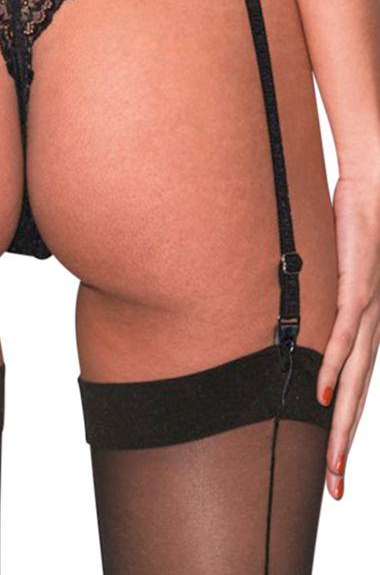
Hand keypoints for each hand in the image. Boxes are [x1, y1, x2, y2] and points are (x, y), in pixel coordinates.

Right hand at [317, 175, 379, 499]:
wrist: (378, 185)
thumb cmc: (357, 222)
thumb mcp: (336, 270)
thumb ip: (324, 297)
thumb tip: (300, 312)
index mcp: (368, 325)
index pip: (355, 387)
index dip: (345, 428)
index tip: (332, 461)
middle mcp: (373, 326)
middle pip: (357, 399)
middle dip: (344, 447)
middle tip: (336, 489)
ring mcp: (369, 311)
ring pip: (354, 379)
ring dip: (342, 425)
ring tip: (332, 462)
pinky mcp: (360, 291)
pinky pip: (345, 337)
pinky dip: (335, 369)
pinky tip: (325, 395)